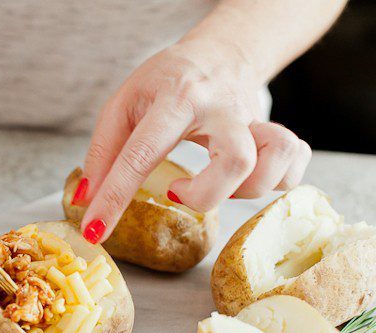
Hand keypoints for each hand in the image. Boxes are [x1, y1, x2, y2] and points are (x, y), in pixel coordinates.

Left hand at [75, 41, 311, 243]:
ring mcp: (253, 121)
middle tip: (175, 192)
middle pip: (235, 160)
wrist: (219, 53)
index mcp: (174, 98)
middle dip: (204, 196)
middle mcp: (221, 108)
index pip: (140, 154)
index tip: (94, 231)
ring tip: (210, 186)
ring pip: (272, 161)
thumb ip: (103, 152)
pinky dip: (279, 180)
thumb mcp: (123, 104)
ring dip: (244, 190)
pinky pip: (296, 159)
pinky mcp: (272, 130)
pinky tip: (249, 181)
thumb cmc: (165, 83)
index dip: (114, 198)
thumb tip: (84, 200)